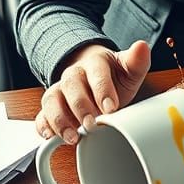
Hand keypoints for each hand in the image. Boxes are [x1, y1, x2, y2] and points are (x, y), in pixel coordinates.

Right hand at [36, 40, 150, 143]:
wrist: (96, 78)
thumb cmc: (114, 77)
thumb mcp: (129, 70)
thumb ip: (137, 62)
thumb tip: (142, 46)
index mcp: (95, 62)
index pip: (97, 73)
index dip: (102, 90)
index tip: (111, 108)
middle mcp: (74, 74)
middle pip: (70, 85)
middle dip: (80, 106)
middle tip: (91, 124)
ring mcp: (60, 91)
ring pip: (51, 99)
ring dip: (59, 119)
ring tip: (72, 136)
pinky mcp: (52, 107)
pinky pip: (41, 114)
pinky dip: (43, 126)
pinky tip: (51, 136)